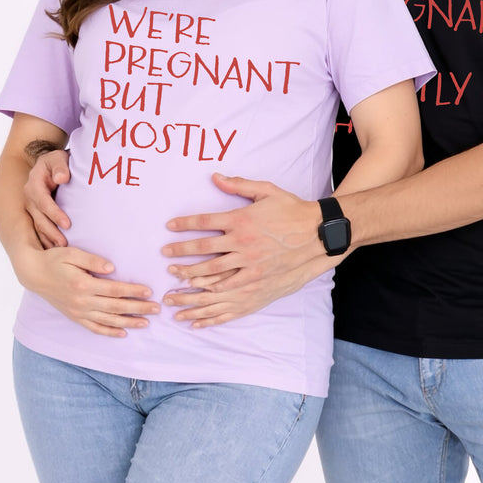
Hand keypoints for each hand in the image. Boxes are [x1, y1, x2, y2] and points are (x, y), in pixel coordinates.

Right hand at [17, 245, 160, 337]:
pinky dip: (109, 332)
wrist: (34, 274)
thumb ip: (92, 260)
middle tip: (156, 308)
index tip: (149, 291)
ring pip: (108, 321)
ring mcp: (78, 312)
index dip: (133, 291)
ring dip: (128, 322)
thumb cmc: (54, 260)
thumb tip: (111, 268)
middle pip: (116, 307)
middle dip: (138, 308)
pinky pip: (94, 328)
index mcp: (83, 285)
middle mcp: (82, 302)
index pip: (115, 290)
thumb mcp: (72, 253)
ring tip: (146, 323)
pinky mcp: (75, 317)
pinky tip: (122, 334)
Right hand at [24, 149, 71, 247]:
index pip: (43, 201)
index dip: (54, 213)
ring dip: (48, 239)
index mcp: (34, 184)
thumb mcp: (58, 158)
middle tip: (65, 244)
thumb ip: (60, 167)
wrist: (50, 164)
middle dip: (51, 232)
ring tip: (61, 251)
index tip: (67, 224)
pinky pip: (39, 229)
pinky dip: (46, 239)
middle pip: (39, 218)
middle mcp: (29, 197)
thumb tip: (61, 178)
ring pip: (37, 226)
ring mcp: (31, 207)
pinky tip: (55, 251)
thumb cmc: (57, 161)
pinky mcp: (35, 214)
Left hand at [162, 174, 330, 322]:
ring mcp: (249, 266)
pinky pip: (230, 294)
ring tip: (174, 281)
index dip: (184, 225)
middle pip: (203, 251)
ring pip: (212, 275)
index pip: (204, 222)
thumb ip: (239, 185)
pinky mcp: (258, 282)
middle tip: (165, 257)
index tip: (169, 227)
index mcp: (241, 220)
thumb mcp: (267, 191)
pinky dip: (211, 302)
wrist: (318, 233)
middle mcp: (241, 245)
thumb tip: (215, 177)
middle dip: (180, 254)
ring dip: (190, 278)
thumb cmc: (292, 210)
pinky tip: (198, 305)